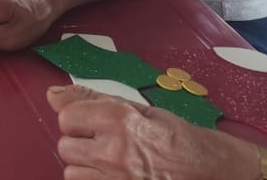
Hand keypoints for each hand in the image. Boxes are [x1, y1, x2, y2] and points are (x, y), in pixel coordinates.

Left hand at [48, 85, 261, 179]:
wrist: (214, 172)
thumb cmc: (179, 138)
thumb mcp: (140, 109)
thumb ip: (92, 100)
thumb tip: (52, 94)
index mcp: (117, 120)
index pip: (66, 116)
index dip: (78, 119)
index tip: (95, 123)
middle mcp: (113, 152)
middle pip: (65, 146)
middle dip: (80, 144)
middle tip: (106, 144)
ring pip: (72, 173)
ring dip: (86, 167)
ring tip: (112, 163)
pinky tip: (114, 177)